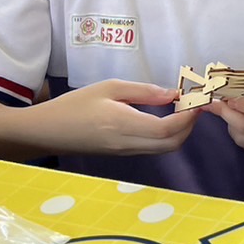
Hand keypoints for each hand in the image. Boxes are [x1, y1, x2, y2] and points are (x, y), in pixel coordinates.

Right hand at [32, 79, 197, 154]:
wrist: (48, 132)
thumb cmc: (75, 105)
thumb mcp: (109, 88)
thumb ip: (143, 91)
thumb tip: (172, 94)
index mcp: (123, 125)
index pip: (167, 129)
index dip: (187, 116)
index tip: (196, 100)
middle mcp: (127, 144)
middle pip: (172, 144)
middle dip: (189, 126)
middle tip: (193, 105)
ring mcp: (126, 153)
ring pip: (164, 149)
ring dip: (180, 132)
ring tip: (182, 110)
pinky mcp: (123, 155)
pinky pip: (153, 149)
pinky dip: (167, 136)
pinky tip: (165, 119)